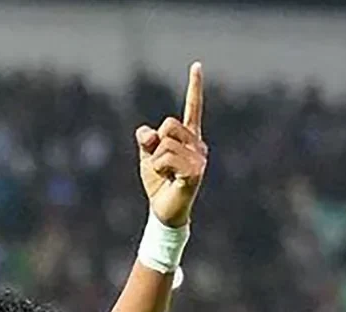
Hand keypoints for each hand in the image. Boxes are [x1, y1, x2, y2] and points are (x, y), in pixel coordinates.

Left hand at [135, 63, 206, 227]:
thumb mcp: (147, 156)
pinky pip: (165, 158)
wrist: (165, 211)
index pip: (192, 109)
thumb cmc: (159, 183)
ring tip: (166, 175)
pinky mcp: (194, 171)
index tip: (196, 66)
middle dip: (156, 143)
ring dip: (156, 161)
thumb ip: (146, 139)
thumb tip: (148, 133)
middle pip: (168, 124)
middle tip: (161, 165)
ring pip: (164, 144)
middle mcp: (198, 145)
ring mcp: (199, 158)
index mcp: (189, 138)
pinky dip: (159, 169)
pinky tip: (170, 180)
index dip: (194, 87)